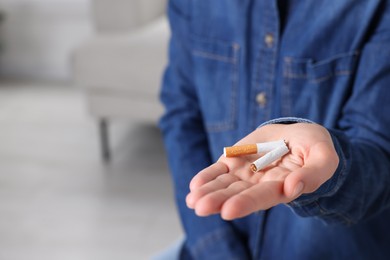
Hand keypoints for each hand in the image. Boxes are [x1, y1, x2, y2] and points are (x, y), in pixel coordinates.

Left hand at [186, 123, 338, 219]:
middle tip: (201, 208)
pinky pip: (218, 171)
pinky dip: (206, 177)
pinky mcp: (234, 161)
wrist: (297, 135)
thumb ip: (313, 173)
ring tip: (192, 200)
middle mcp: (259, 185)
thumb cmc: (314, 147)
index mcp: (281, 187)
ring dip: (207, 192)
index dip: (246, 203)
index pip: (262, 197)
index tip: (228, 211)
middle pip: (237, 195)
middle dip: (219, 201)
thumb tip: (293, 187)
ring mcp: (245, 174)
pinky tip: (195, 185)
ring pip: (224, 185)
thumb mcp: (323, 157)